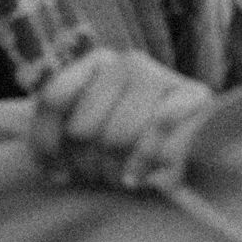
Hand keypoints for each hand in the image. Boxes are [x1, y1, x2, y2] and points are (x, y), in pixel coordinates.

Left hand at [28, 47, 212, 192]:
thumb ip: (58, 136)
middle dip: (87, 165)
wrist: (190, 150)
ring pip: (118, 138)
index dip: (47, 144)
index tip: (55, 174)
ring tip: (121, 179)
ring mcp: (161, 75)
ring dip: (115, 171)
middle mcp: (128, 62)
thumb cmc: (126, 147)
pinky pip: (158, 132)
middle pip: (82, 128)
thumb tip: (47, 166)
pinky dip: (145, 162)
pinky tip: (139, 178)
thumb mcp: (86, 138)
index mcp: (96, 63)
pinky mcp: (194, 96)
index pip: (54, 99)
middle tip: (99, 177)